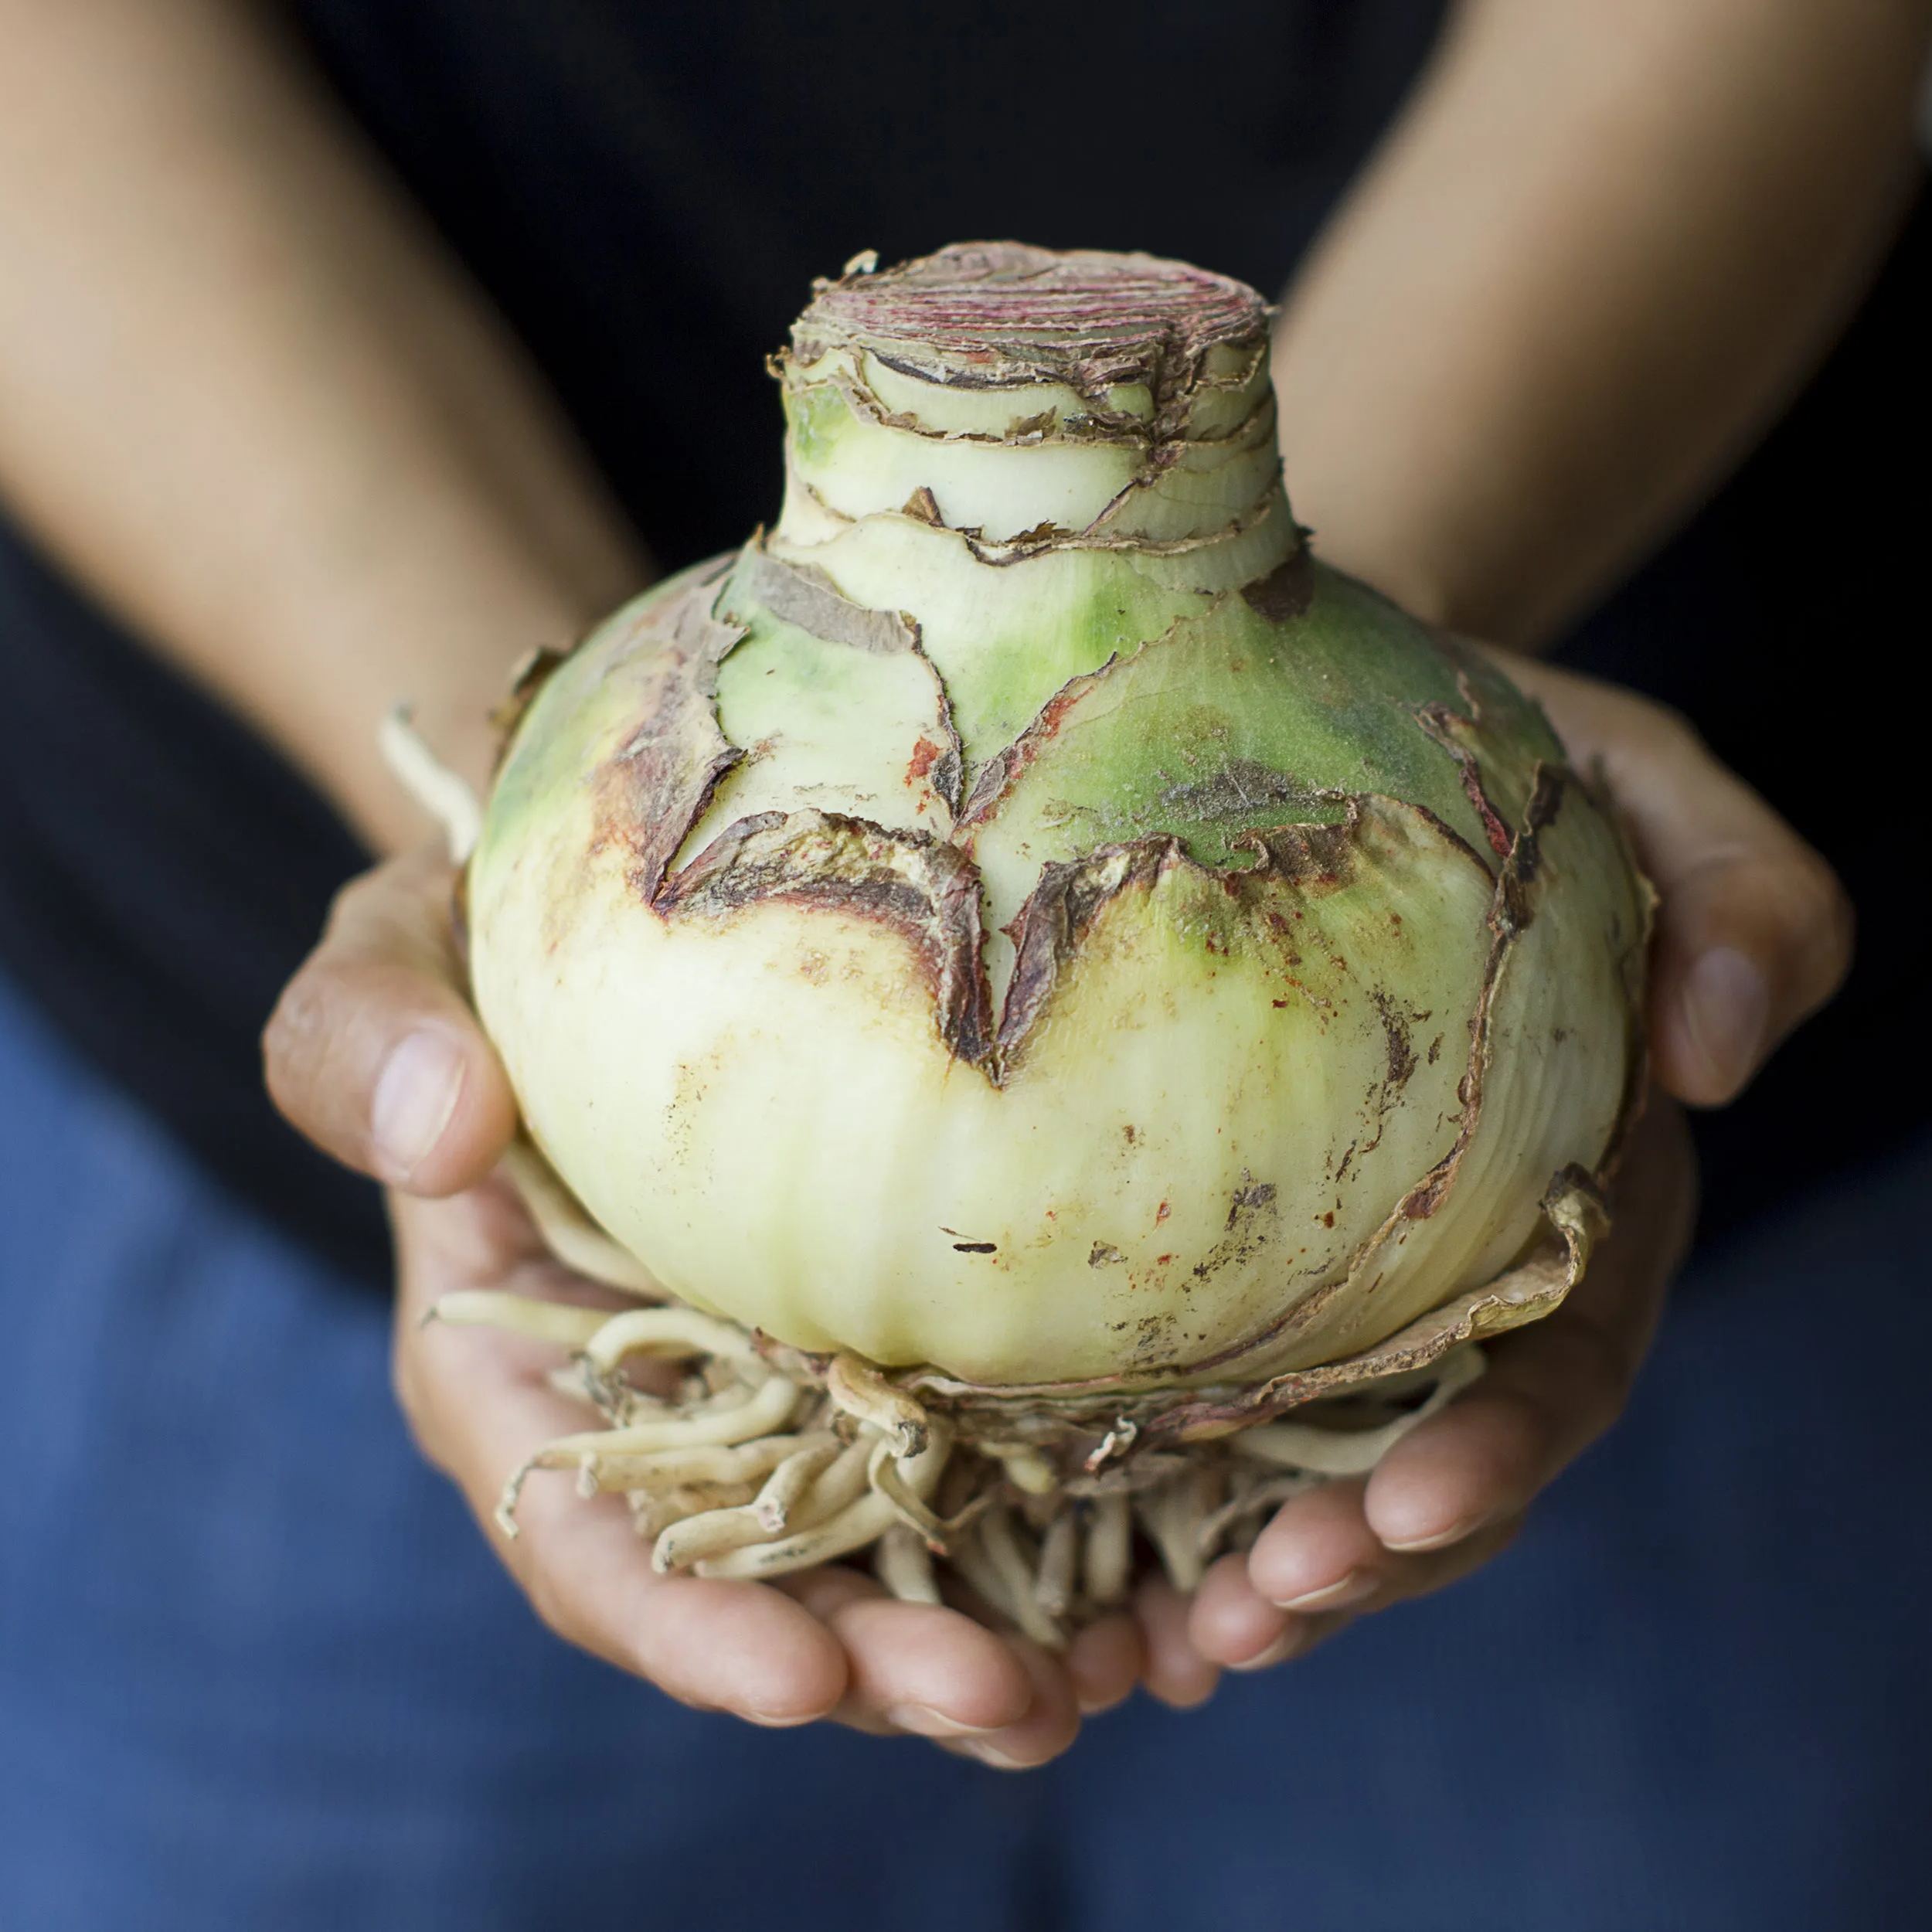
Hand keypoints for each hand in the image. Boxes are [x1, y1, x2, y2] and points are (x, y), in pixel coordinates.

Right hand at [264, 847, 1141, 1763]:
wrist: (604, 918)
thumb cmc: (476, 940)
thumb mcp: (387, 967)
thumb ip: (365, 1046)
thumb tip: (439, 1128)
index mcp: (518, 1368)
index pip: (586, 1535)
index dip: (686, 1623)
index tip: (804, 1677)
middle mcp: (662, 1409)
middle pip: (763, 1582)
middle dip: (880, 1663)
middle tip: (1016, 1705)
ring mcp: (783, 1379)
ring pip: (884, 1547)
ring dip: (993, 1630)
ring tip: (1118, 1674)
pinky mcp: (882, 1330)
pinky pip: (968, 1443)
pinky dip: (1053, 1518)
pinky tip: (1160, 1564)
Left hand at [1172, 657, 1852, 1687]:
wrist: (1312, 706)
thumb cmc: (1492, 743)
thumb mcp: (1639, 775)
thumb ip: (1741, 890)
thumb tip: (1727, 1048)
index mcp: (1577, 1180)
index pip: (1563, 1352)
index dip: (1501, 1449)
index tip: (1406, 1510)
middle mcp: (1466, 1250)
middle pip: (1434, 1446)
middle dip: (1362, 1553)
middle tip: (1254, 1617)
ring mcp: (1347, 1261)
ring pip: (1322, 1458)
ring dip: (1266, 1568)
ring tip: (1174, 1645)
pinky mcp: (1231, 1245)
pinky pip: (1208, 1390)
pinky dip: (1168, 1498)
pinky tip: (1101, 1575)